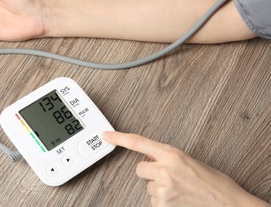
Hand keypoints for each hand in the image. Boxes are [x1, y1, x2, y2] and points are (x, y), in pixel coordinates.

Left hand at [102, 131, 267, 206]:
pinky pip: (153, 201)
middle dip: (150, 173)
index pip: (139, 142)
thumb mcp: (190, 162)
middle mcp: (165, 169)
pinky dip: (162, 202)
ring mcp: (162, 189)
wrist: (229, 206)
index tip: (106, 135)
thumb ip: (168, 158)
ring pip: (147, 187)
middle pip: (140, 168)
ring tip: (179, 192)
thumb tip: (151, 157)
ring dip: (158, 189)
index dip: (119, 138)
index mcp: (173, 154)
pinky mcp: (161, 206)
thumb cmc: (215, 185)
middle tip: (168, 178)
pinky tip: (178, 201)